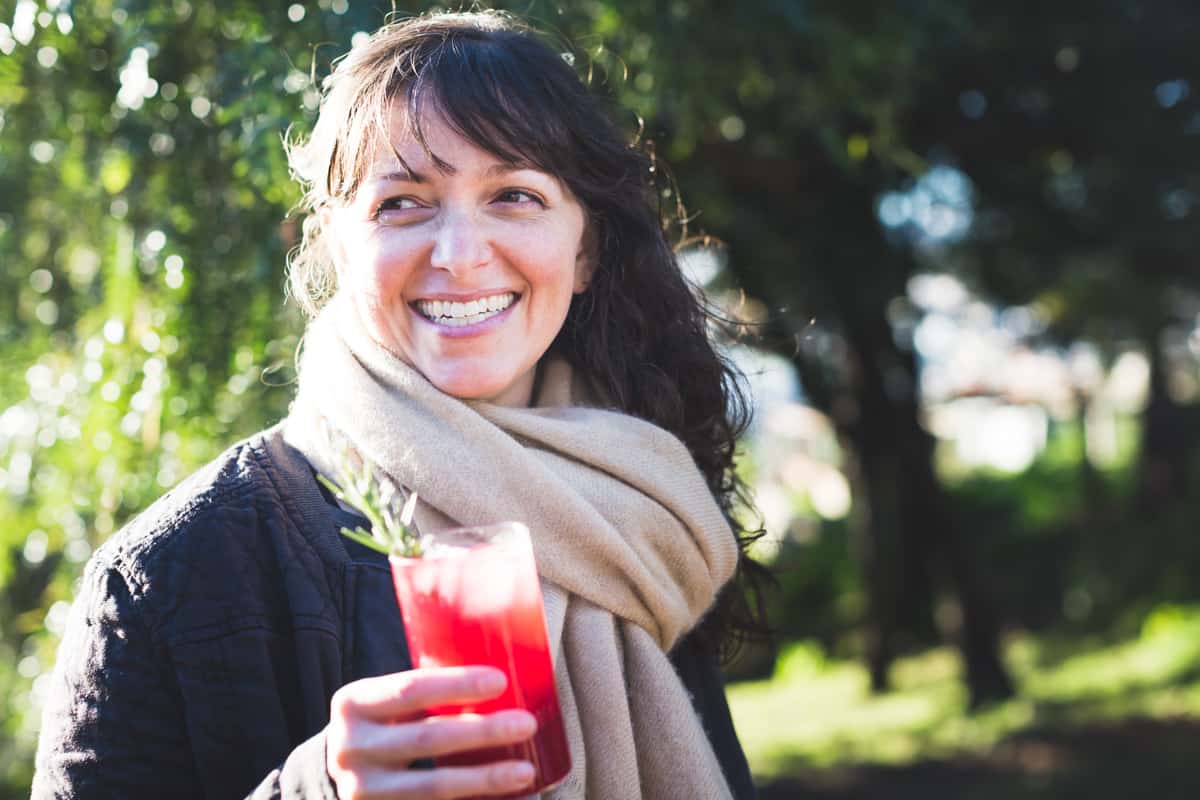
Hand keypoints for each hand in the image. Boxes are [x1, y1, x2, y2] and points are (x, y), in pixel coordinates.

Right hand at [326, 666, 537, 798]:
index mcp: (354, 703)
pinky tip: (502, 798)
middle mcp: (350, 747)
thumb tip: (505, 675)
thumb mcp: (384, 700)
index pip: (410, 689)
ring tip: (524, 770)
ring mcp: (361, 790)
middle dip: (482, 731)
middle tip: (525, 723)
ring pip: (433, 785)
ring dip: (484, 777)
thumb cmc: (380, 724)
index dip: (457, 685)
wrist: (339, 770)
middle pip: (427, 738)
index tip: (500, 681)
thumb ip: (424, 692)